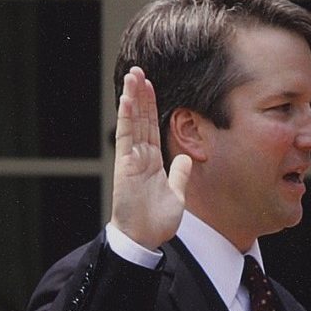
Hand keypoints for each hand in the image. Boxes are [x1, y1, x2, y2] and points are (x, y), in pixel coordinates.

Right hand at [110, 66, 191, 247]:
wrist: (143, 239)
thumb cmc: (156, 221)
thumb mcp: (177, 194)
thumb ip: (179, 175)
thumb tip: (185, 159)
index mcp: (152, 162)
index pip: (150, 126)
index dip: (151, 105)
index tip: (150, 85)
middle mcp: (140, 156)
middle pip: (141, 118)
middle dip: (141, 94)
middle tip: (138, 71)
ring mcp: (131, 159)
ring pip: (132, 122)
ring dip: (133, 98)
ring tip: (132, 76)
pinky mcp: (125, 165)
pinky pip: (126, 136)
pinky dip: (127, 117)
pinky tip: (128, 99)